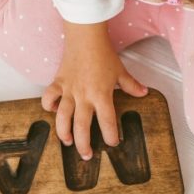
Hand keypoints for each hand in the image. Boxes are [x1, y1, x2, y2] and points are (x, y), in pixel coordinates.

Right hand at [40, 20, 148, 159]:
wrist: (85, 37)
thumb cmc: (104, 54)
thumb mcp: (120, 71)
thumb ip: (132, 85)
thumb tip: (144, 93)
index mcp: (101, 95)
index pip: (108, 122)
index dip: (111, 135)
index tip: (113, 142)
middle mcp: (84, 96)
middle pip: (82, 126)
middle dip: (84, 144)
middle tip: (86, 155)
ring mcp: (69, 90)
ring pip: (63, 117)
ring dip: (63, 132)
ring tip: (66, 142)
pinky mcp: (58, 82)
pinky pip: (49, 98)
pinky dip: (49, 106)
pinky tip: (53, 111)